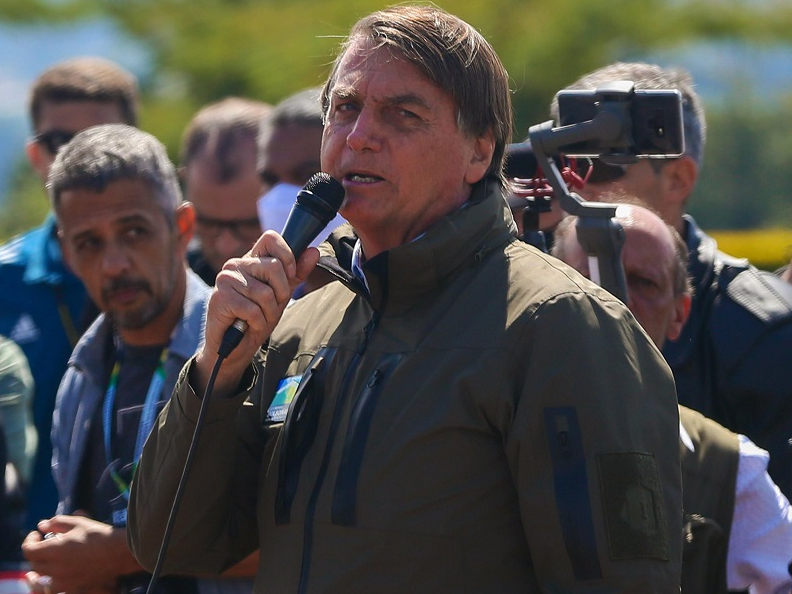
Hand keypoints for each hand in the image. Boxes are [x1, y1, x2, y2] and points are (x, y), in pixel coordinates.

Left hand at [22, 515, 139, 592]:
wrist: (120, 552)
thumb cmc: (99, 534)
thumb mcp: (78, 522)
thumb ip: (57, 523)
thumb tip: (42, 525)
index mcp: (55, 551)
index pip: (28, 550)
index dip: (29, 540)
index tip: (37, 533)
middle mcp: (56, 568)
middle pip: (34, 563)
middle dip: (36, 552)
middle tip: (45, 542)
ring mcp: (63, 580)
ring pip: (42, 577)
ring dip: (41, 568)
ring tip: (45, 562)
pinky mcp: (72, 586)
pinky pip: (53, 587)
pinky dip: (50, 581)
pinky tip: (56, 573)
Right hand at [195, 230, 319, 395]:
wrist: (232, 346)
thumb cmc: (255, 318)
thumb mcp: (280, 294)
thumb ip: (296, 273)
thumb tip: (314, 251)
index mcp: (251, 259)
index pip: (270, 238)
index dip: (287, 256)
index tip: (290, 275)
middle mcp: (236, 264)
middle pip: (274, 266)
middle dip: (280, 294)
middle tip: (270, 307)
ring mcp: (226, 279)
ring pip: (265, 293)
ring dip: (268, 313)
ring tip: (257, 318)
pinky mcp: (220, 298)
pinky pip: (253, 310)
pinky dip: (257, 323)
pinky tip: (248, 325)